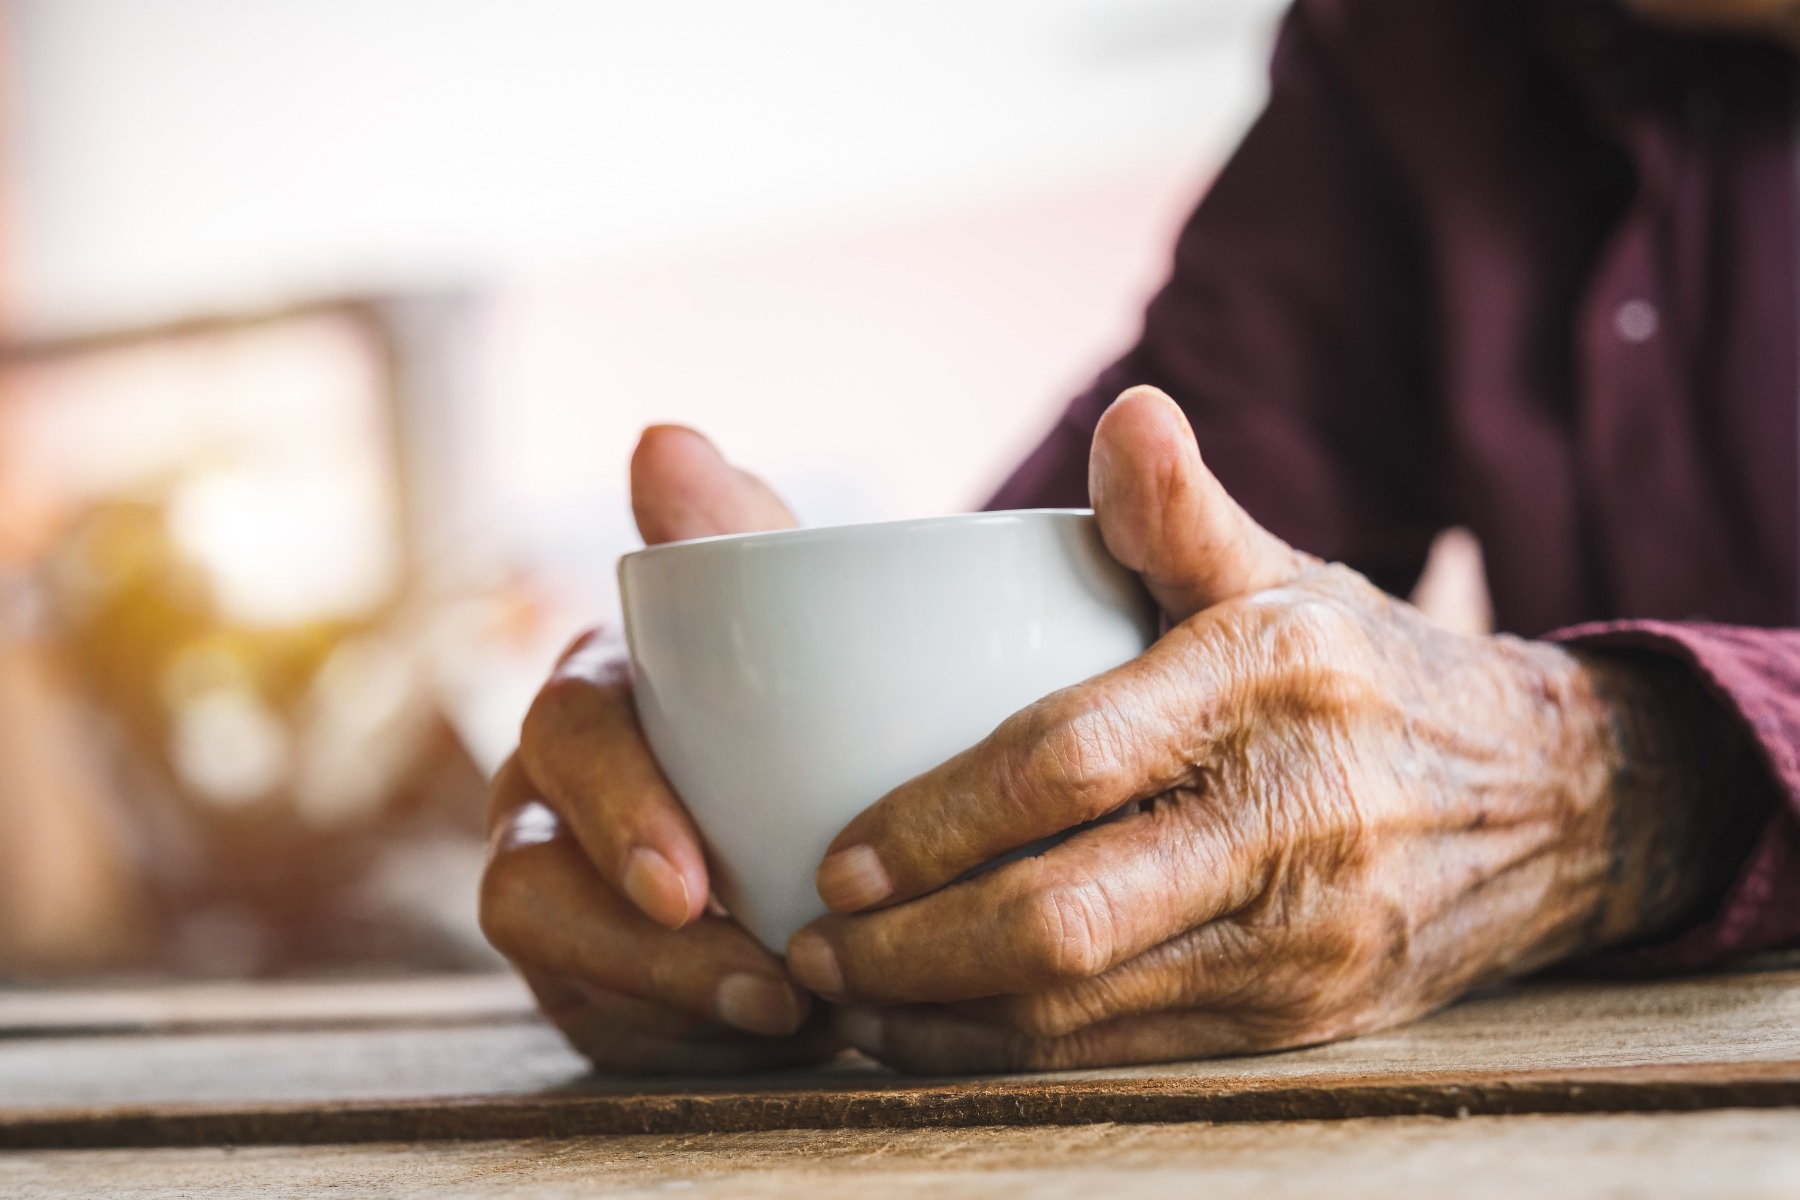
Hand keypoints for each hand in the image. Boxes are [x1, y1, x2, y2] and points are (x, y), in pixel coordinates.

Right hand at [479, 426, 843, 1072]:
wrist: (846, 799)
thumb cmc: (814, 698)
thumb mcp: (798, 621)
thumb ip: (738, 537)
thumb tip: (662, 435)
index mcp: (603, 692)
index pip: (571, 731)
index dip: (616, 806)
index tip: (693, 881)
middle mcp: (553, 792)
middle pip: (529, 865)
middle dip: (626, 935)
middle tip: (755, 981)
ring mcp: (563, 890)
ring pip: (553, 955)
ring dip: (663, 999)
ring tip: (787, 1018)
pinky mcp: (590, 979)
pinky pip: (602, 1023)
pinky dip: (681, 1039)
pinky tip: (768, 1041)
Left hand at [783, 386, 1753, 1071]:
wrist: (1555, 804)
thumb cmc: (1370, 675)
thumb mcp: (1290, 576)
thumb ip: (1182, 514)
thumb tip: (1129, 412)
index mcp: (1271, 679)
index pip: (1067, 762)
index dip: (932, 821)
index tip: (831, 857)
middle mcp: (1296, 816)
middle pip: (1064, 916)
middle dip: (911, 949)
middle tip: (810, 947)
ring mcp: (1307, 936)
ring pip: (1088, 1010)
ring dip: (944, 1018)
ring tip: (846, 999)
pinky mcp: (1309, 1020)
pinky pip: (1133, 1055)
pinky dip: (1019, 1055)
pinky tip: (943, 1035)